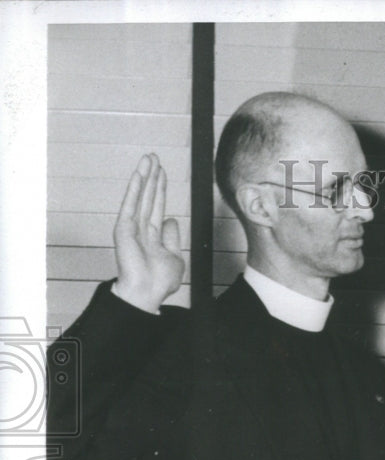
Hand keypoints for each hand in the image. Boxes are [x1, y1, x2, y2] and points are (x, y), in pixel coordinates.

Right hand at [112, 154, 183, 311]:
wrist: (148, 293)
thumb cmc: (160, 280)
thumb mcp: (175, 256)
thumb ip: (172, 237)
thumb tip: (171, 219)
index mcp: (153, 234)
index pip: (157, 204)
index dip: (160, 188)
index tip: (162, 171)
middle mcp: (141, 228)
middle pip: (148, 196)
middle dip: (152, 176)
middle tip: (153, 156)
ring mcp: (132, 227)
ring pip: (140, 196)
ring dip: (144, 176)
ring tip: (148, 158)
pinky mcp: (124, 229)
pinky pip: (130, 204)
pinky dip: (134, 189)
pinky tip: (139, 174)